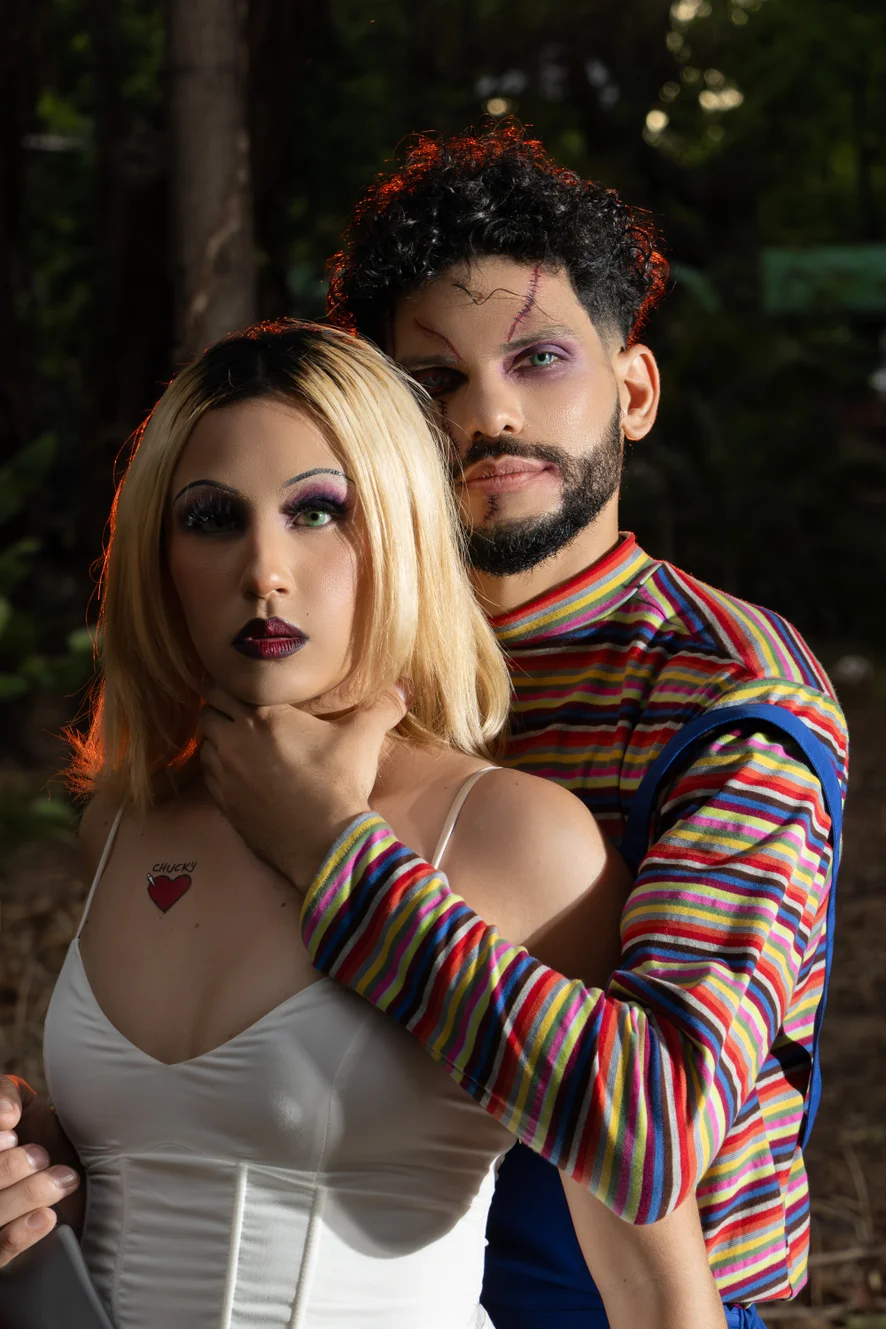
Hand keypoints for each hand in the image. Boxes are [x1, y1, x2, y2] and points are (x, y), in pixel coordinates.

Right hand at [0, 1076, 83, 1266]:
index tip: (13, 1133)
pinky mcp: (0, 1254)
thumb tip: (6, 1114)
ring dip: (27, 1195)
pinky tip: (47, 1216)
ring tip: (63, 1179)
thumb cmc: (45, 1135)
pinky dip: (21, 1234)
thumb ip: (7, 1096)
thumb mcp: (26, 1106)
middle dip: (9, 1169)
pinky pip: (0, 1252)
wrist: (84, 1177)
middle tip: (41, 1156)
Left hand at [197, 682, 407, 889]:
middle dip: (218, 710)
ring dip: (217, 742)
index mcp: (261, 716)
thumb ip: (382, 707)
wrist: (324, 843)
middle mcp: (233, 742)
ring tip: (239, 744)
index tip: (237, 686)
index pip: (218, 687)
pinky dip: (219, 772)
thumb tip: (405, 688)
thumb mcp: (364, 738)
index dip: (224, 683)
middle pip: (206, 714)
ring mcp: (225, 776)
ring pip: (205, 746)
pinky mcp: (225, 806)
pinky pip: (210, 779)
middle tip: (238, 713)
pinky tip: (241, 776)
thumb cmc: (339, 782)